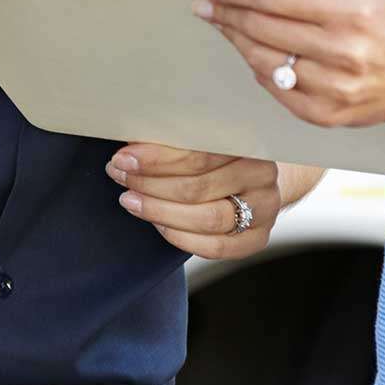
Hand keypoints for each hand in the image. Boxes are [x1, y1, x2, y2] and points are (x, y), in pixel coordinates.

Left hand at [104, 143, 284, 258]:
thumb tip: (130, 146)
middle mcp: (261, 176)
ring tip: (130, 201)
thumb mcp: (200, 138)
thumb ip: (173, 140)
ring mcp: (264, 210)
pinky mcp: (257, 239)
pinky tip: (157, 223)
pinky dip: (180, 236)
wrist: (253, 179)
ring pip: (206, 218)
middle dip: (151, 184)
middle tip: (120, 177)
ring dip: (160, 211)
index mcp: (248, 142)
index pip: (198, 154)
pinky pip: (215, 247)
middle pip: (198, 187)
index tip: (123, 159)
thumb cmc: (218, 154)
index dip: (156, 159)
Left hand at [196, 0, 384, 128]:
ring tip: (224, 25)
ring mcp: (336, 88)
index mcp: (351, 11)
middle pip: (264, 29)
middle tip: (205, 3)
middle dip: (227, 13)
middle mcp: (344, 52)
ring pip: (265, 62)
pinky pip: (278, 90)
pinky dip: (260, 70)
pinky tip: (253, 54)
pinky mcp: (328, 115)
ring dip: (237, 41)